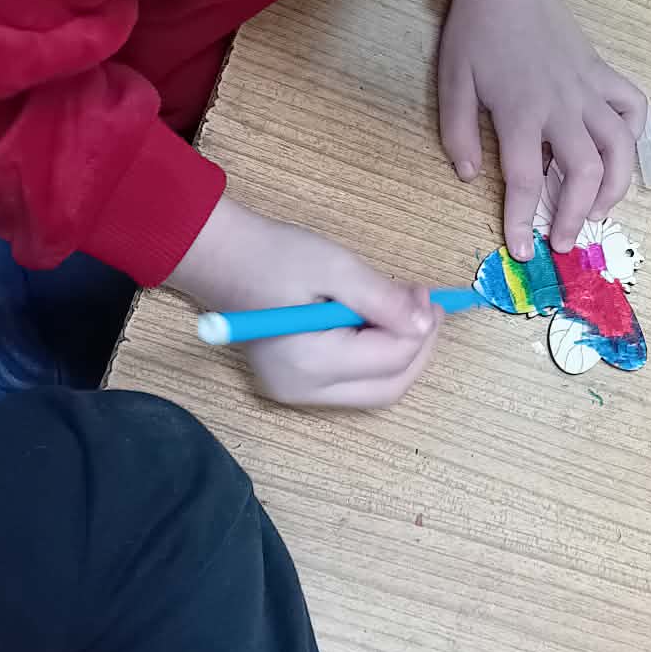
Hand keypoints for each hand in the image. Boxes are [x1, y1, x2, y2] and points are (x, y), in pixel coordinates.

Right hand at [168, 198, 440, 407]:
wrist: (223, 259)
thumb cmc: (274, 257)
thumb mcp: (336, 267)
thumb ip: (382, 299)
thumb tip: (424, 324)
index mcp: (310, 363)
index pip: (391, 359)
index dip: (420, 328)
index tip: (426, 293)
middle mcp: (303, 391)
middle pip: (389, 387)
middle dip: (418, 348)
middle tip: (427, 308)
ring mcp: (297, 394)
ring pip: (376, 390)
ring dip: (401, 354)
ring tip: (404, 312)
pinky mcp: (297, 387)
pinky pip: (355, 383)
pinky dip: (377, 358)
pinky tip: (378, 324)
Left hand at [439, 0, 647, 258]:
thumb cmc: (475, 31)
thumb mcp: (451, 82)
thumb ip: (458, 132)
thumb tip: (468, 175)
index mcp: (519, 112)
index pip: (524, 181)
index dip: (523, 222)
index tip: (522, 251)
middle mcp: (561, 106)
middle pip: (583, 173)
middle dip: (576, 216)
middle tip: (563, 242)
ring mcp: (588, 89)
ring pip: (619, 147)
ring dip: (615, 187)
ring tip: (599, 212)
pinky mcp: (603, 73)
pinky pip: (632, 107)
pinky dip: (633, 134)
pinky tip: (618, 153)